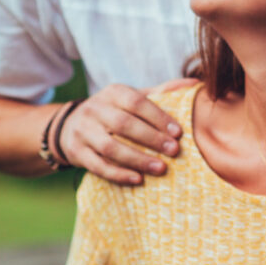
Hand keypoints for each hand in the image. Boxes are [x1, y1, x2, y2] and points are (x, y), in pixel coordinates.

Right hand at [57, 84, 182, 185]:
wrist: (70, 125)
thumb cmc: (113, 111)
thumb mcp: (131, 97)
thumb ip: (161, 92)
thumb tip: (195, 84)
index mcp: (112, 93)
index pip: (136, 102)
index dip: (158, 117)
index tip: (178, 132)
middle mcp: (95, 109)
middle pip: (124, 124)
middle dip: (151, 138)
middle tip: (174, 151)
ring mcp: (83, 131)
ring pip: (111, 147)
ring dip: (138, 159)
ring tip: (161, 168)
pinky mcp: (76, 152)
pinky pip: (98, 166)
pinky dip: (119, 174)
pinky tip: (138, 180)